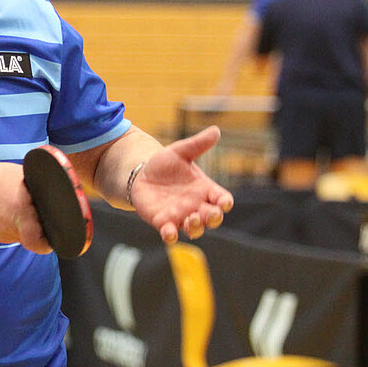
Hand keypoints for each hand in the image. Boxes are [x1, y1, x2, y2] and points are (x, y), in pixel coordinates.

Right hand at [0, 161, 51, 254]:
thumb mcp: (25, 177)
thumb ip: (42, 189)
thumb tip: (65, 194)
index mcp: (19, 213)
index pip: (38, 242)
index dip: (48, 243)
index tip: (56, 234)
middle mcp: (11, 228)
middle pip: (37, 239)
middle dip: (44, 231)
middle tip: (46, 217)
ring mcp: (3, 234)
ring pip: (27, 237)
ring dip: (32, 227)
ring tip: (26, 209)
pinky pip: (17, 234)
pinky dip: (20, 225)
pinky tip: (15, 212)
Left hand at [129, 126, 233, 244]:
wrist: (142, 174)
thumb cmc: (166, 164)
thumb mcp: (180, 151)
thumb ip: (198, 144)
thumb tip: (216, 130)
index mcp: (205, 189)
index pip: (221, 199)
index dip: (225, 203)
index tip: (224, 202)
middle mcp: (196, 206)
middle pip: (212, 218)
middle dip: (214, 218)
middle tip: (211, 214)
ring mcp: (180, 216)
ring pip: (194, 228)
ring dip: (196, 227)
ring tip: (191, 219)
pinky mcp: (163, 222)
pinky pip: (170, 233)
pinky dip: (171, 236)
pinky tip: (170, 233)